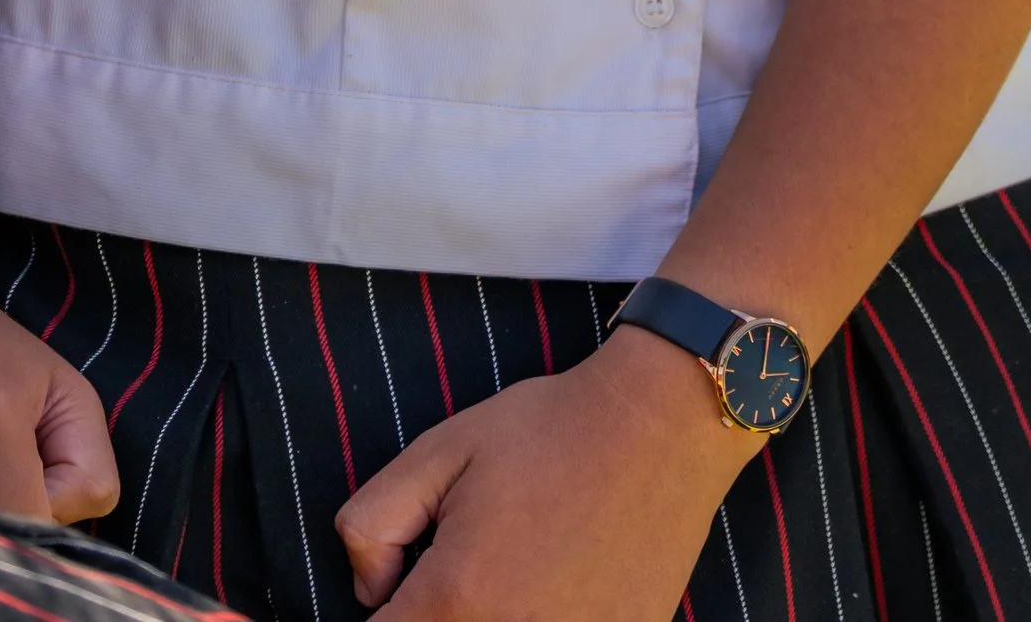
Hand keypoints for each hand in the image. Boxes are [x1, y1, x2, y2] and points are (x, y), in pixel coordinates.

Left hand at [338, 324, 743, 620]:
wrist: (658, 427)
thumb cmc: (548, 433)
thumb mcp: (438, 450)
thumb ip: (372, 525)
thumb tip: (372, 592)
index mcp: (455, 602)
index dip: (386, 608)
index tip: (403, 580)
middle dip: (434, 615)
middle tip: (464, 568)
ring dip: (484, 619)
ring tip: (510, 575)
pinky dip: (542, 618)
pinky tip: (555, 587)